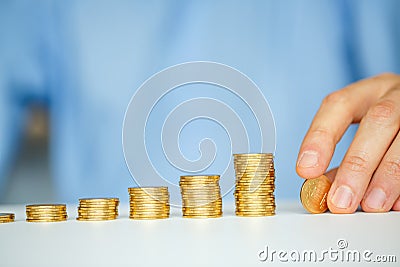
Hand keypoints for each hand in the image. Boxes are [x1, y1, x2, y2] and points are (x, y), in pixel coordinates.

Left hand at [296, 73, 399, 212]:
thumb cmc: (385, 128)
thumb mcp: (361, 132)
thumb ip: (341, 158)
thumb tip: (320, 188)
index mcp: (366, 93)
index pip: (339, 105)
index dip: (321, 137)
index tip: (306, 170)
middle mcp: (395, 95)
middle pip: (378, 121)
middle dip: (356, 164)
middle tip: (340, 201)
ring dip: (386, 177)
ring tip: (370, 205)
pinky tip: (396, 202)